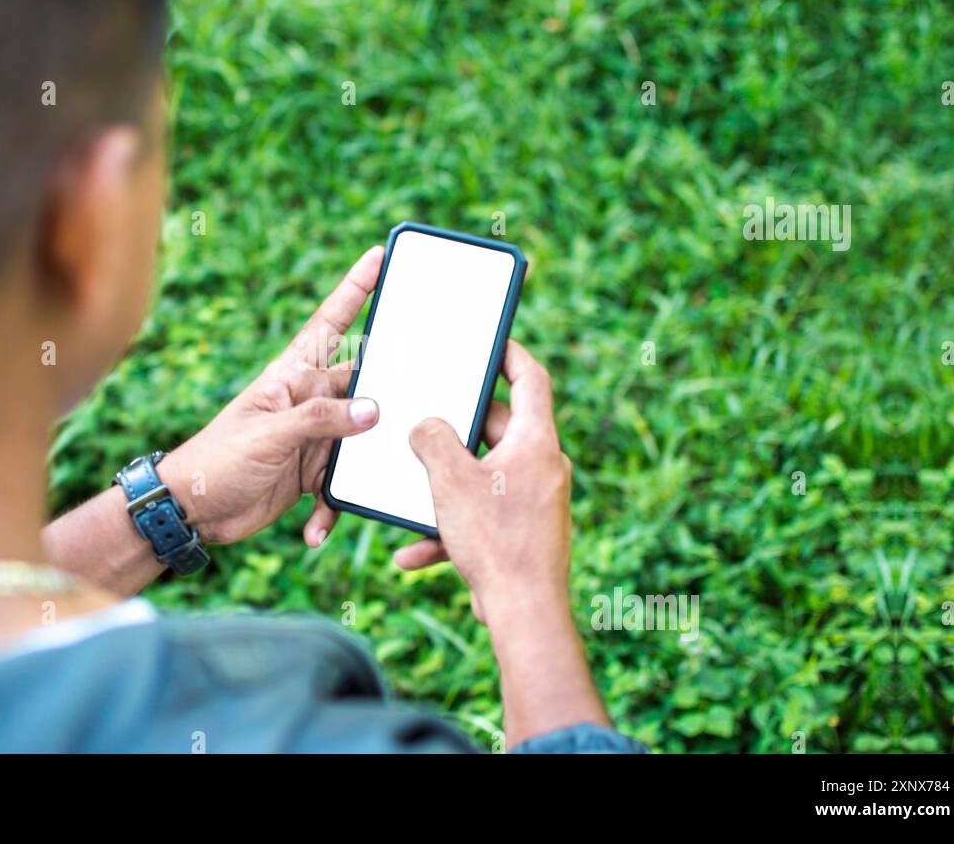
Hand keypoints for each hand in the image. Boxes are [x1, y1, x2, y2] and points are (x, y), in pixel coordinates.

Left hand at [156, 246, 384, 545]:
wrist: (189, 511)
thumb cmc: (215, 460)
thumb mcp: (267, 435)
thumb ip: (320, 420)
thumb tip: (373, 410)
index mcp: (292, 377)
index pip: (330, 324)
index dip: (354, 290)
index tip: (378, 256)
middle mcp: (308, 402)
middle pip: (363, 390)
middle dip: (389, 397)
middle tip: (421, 398)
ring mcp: (312, 439)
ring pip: (360, 443)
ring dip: (363, 467)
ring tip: (367, 483)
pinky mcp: (310, 475)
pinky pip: (338, 487)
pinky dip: (332, 510)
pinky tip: (315, 532)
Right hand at [399, 340, 609, 742]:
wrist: (525, 612)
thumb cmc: (497, 541)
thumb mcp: (450, 480)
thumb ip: (432, 441)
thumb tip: (425, 426)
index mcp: (535, 442)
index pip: (530, 379)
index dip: (510, 354)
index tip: (491, 341)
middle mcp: (542, 467)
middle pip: (497, 430)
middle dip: (456, 430)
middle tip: (426, 420)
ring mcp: (535, 502)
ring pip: (483, 477)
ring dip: (444, 487)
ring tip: (413, 491)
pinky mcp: (522, 535)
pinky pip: (481, 519)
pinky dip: (448, 530)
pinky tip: (411, 553)